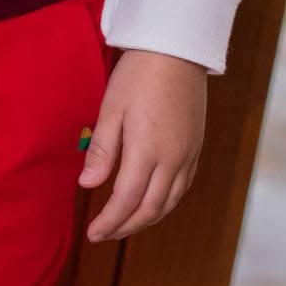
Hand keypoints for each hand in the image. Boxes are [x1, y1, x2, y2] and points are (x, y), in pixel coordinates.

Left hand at [79, 48, 205, 242]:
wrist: (177, 50)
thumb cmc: (138, 75)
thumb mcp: (111, 109)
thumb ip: (102, 150)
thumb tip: (88, 185)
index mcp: (148, 150)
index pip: (127, 200)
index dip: (109, 221)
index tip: (92, 233)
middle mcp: (174, 159)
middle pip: (150, 209)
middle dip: (125, 226)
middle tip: (103, 235)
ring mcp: (189, 155)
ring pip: (170, 202)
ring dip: (146, 219)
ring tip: (123, 224)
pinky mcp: (197, 148)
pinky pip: (183, 187)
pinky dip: (165, 203)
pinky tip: (151, 203)